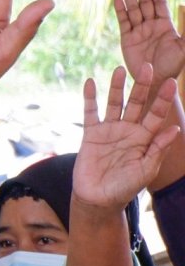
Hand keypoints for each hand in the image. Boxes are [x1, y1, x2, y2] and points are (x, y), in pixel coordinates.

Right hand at [73, 65, 182, 209]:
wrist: (98, 199)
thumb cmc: (126, 188)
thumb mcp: (146, 169)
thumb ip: (158, 148)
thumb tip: (175, 128)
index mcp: (145, 138)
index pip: (156, 114)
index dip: (163, 99)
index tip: (170, 82)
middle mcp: (129, 130)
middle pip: (137, 103)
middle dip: (142, 86)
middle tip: (148, 67)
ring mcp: (110, 130)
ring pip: (115, 104)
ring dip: (117, 87)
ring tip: (120, 69)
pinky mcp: (91, 134)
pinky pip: (90, 113)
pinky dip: (90, 98)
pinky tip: (90, 83)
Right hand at [116, 0, 184, 82]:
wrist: (156, 82)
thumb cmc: (173, 66)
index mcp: (166, 25)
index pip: (160, 2)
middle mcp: (151, 25)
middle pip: (145, 1)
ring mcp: (138, 32)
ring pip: (133, 9)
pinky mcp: (127, 40)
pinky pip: (123, 22)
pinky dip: (120, 10)